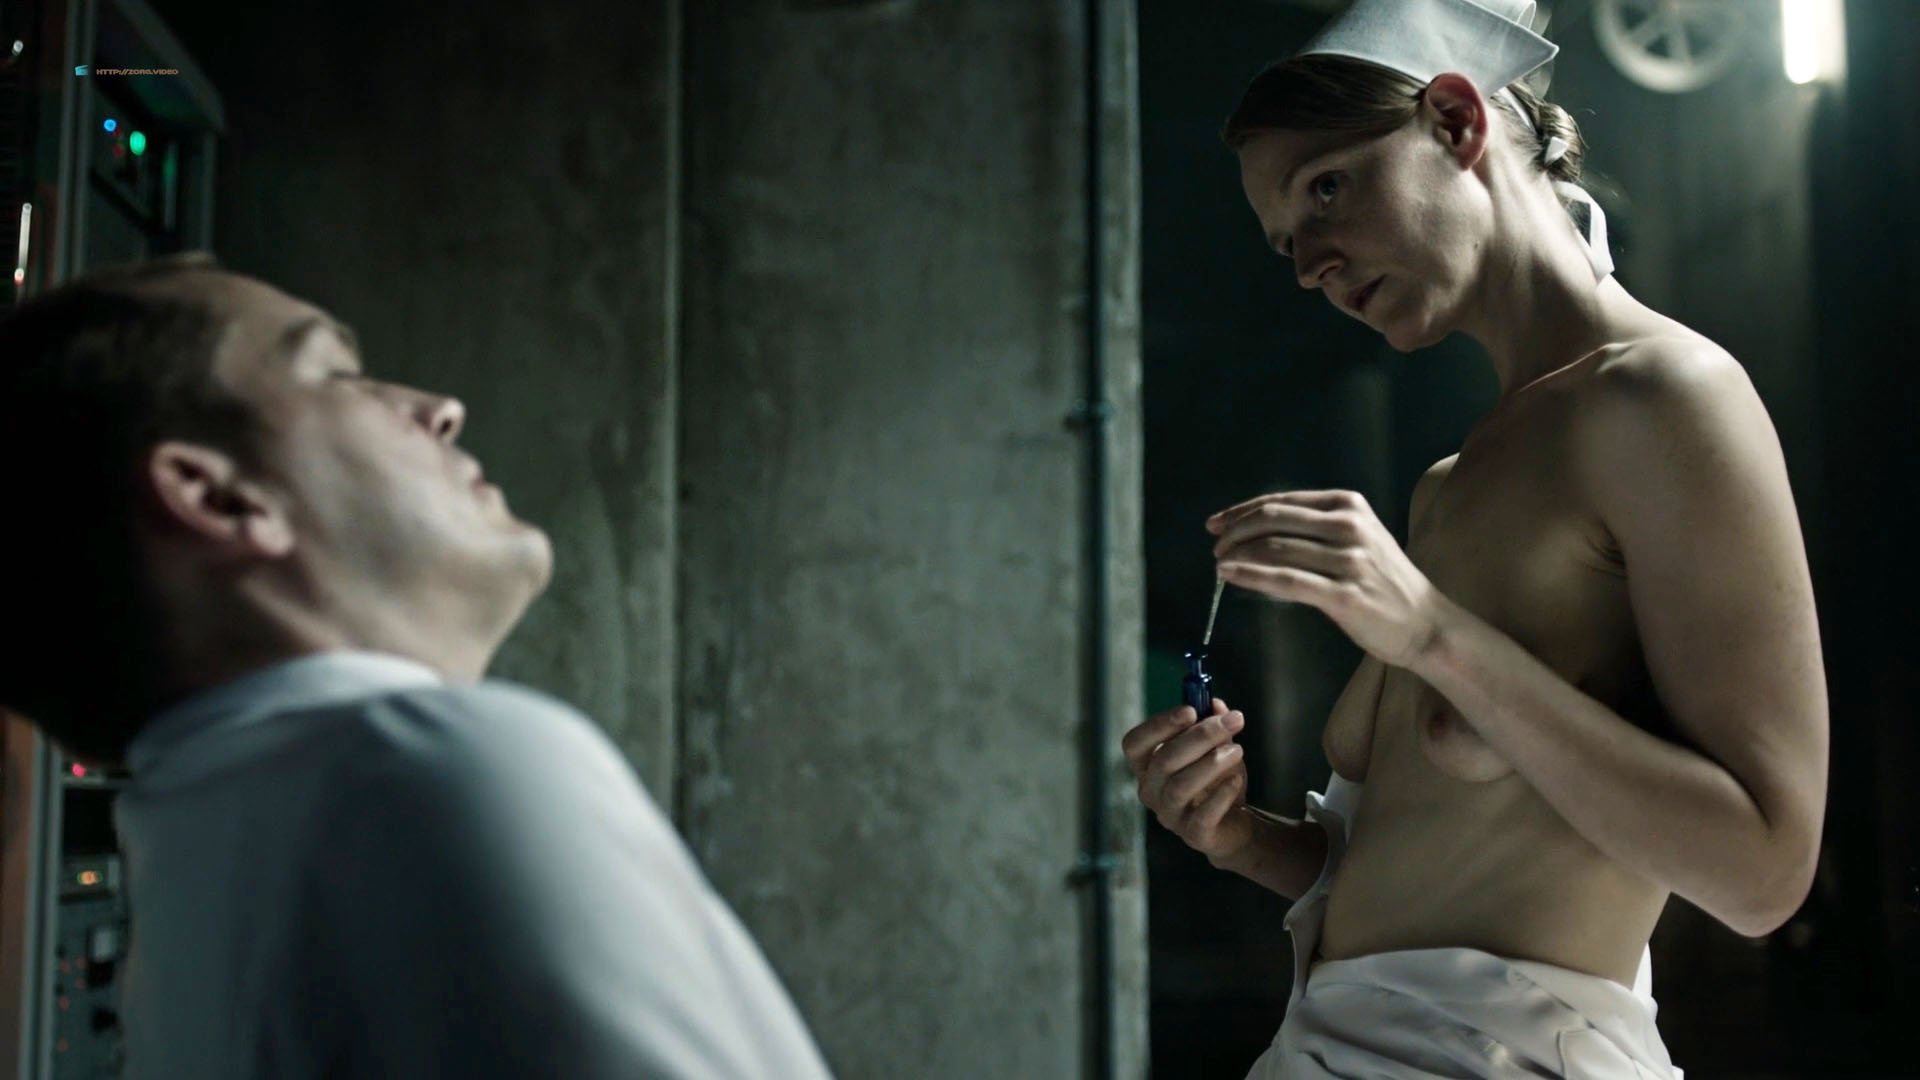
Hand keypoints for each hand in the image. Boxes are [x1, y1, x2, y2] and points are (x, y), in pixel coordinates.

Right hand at [1120, 697, 1250, 862]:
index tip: (1190, 710)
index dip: (1159, 725)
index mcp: (1147, 766)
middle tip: (1233, 721)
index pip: (1135, 743)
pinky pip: (1204, 814)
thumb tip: (1215, 704)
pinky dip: (1222, 794)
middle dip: (1201, 736)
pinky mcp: (1193, 835)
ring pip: (1182, 786)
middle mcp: (1151, 791)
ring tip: (1238, 750)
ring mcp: (1169, 815)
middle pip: (1165, 760)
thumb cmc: (1216, 780)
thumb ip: (1212, 724)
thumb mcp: (1216, 747)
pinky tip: (1236, 780)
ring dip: (1212, 763)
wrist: (1234, 824)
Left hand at [1209, 489, 1449, 668]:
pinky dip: (1250, 575)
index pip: (1282, 501)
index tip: (1217, 523)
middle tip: (1216, 546)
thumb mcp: (1357, 539)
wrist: (1426, 623)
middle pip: (1273, 519)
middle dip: (1236, 531)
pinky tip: (1229, 575)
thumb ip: (1314, 530)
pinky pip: (1286, 580)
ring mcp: (1349, 560)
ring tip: (1220, 565)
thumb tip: (1254, 533)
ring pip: (1275, 548)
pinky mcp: (1344, 594)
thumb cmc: (1384, 583)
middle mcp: (1349, 526)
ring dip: (1238, 554)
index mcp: (1349, 505)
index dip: (1242, 511)